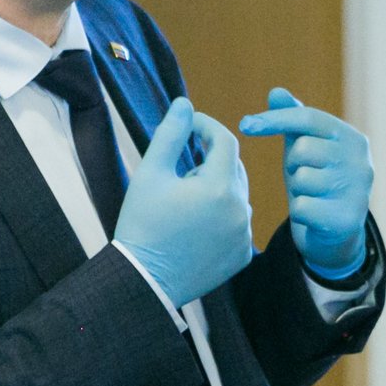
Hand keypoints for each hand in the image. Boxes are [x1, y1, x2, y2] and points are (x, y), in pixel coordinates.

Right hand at [114, 97, 252, 306]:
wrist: (142, 281)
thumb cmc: (142, 224)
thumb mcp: (150, 174)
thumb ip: (170, 134)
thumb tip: (185, 104)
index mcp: (219, 188)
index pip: (224, 141)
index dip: (207, 127)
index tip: (189, 125)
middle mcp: (240, 210)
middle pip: (233, 167)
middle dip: (209, 160)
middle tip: (179, 170)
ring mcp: (244, 235)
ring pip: (236, 194)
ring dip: (216, 188)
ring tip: (183, 202)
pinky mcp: (243, 255)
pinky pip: (238, 222)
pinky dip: (222, 215)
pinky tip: (195, 224)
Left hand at [239, 87, 372, 279]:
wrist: (335, 232)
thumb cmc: (318, 180)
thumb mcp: (305, 147)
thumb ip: (293, 119)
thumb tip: (276, 91)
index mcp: (354, 139)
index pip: (310, 118)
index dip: (275, 119)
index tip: (245, 125)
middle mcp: (362, 162)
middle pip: (303, 150)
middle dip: (294, 164)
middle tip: (303, 175)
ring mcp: (358, 191)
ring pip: (302, 179)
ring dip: (297, 189)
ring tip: (311, 195)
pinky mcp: (347, 219)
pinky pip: (302, 207)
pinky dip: (300, 212)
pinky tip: (313, 215)